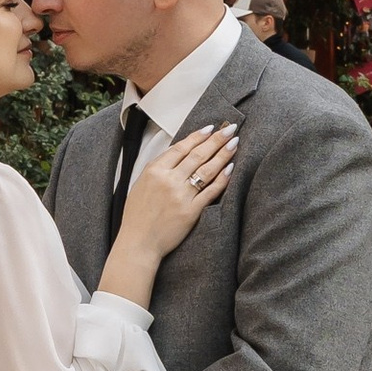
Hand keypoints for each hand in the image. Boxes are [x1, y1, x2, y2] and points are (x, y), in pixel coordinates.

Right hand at [100, 121, 237, 303]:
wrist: (138, 243)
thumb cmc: (137, 215)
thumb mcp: (140, 184)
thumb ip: (158, 168)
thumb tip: (179, 151)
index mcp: (154, 171)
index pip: (181, 147)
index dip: (198, 136)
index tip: (211, 128)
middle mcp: (168, 180)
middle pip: (197, 155)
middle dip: (216, 140)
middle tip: (230, 129)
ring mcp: (181, 196)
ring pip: (206, 170)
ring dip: (222, 154)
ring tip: (234, 143)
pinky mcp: (191, 212)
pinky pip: (210, 192)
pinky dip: (222, 179)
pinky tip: (231, 168)